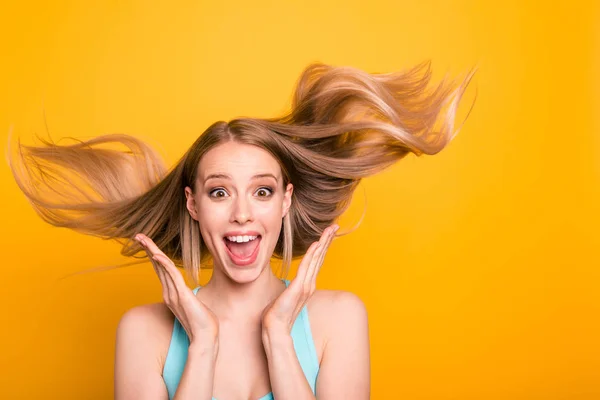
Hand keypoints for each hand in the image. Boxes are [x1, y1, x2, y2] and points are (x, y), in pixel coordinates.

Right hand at [135, 233, 218, 348]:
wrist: (205, 338)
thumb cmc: (202, 323)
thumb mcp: (194, 305)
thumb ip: (188, 298)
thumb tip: (190, 294)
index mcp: (171, 293)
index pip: (161, 270)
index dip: (153, 255)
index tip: (148, 243)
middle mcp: (169, 292)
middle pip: (157, 265)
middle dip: (148, 249)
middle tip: (138, 236)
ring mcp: (173, 294)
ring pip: (161, 267)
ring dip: (152, 251)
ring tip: (143, 239)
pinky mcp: (182, 295)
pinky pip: (171, 276)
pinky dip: (163, 264)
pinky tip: (157, 255)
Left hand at [261, 224, 338, 333]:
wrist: (275, 328)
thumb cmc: (277, 314)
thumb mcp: (285, 297)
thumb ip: (289, 289)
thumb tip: (286, 287)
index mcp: (307, 284)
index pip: (316, 261)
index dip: (323, 247)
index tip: (327, 235)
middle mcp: (309, 283)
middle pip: (320, 257)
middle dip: (328, 240)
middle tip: (335, 227)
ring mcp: (305, 285)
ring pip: (316, 259)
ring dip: (324, 243)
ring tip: (331, 230)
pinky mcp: (298, 287)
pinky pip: (306, 267)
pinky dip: (312, 254)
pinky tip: (317, 244)